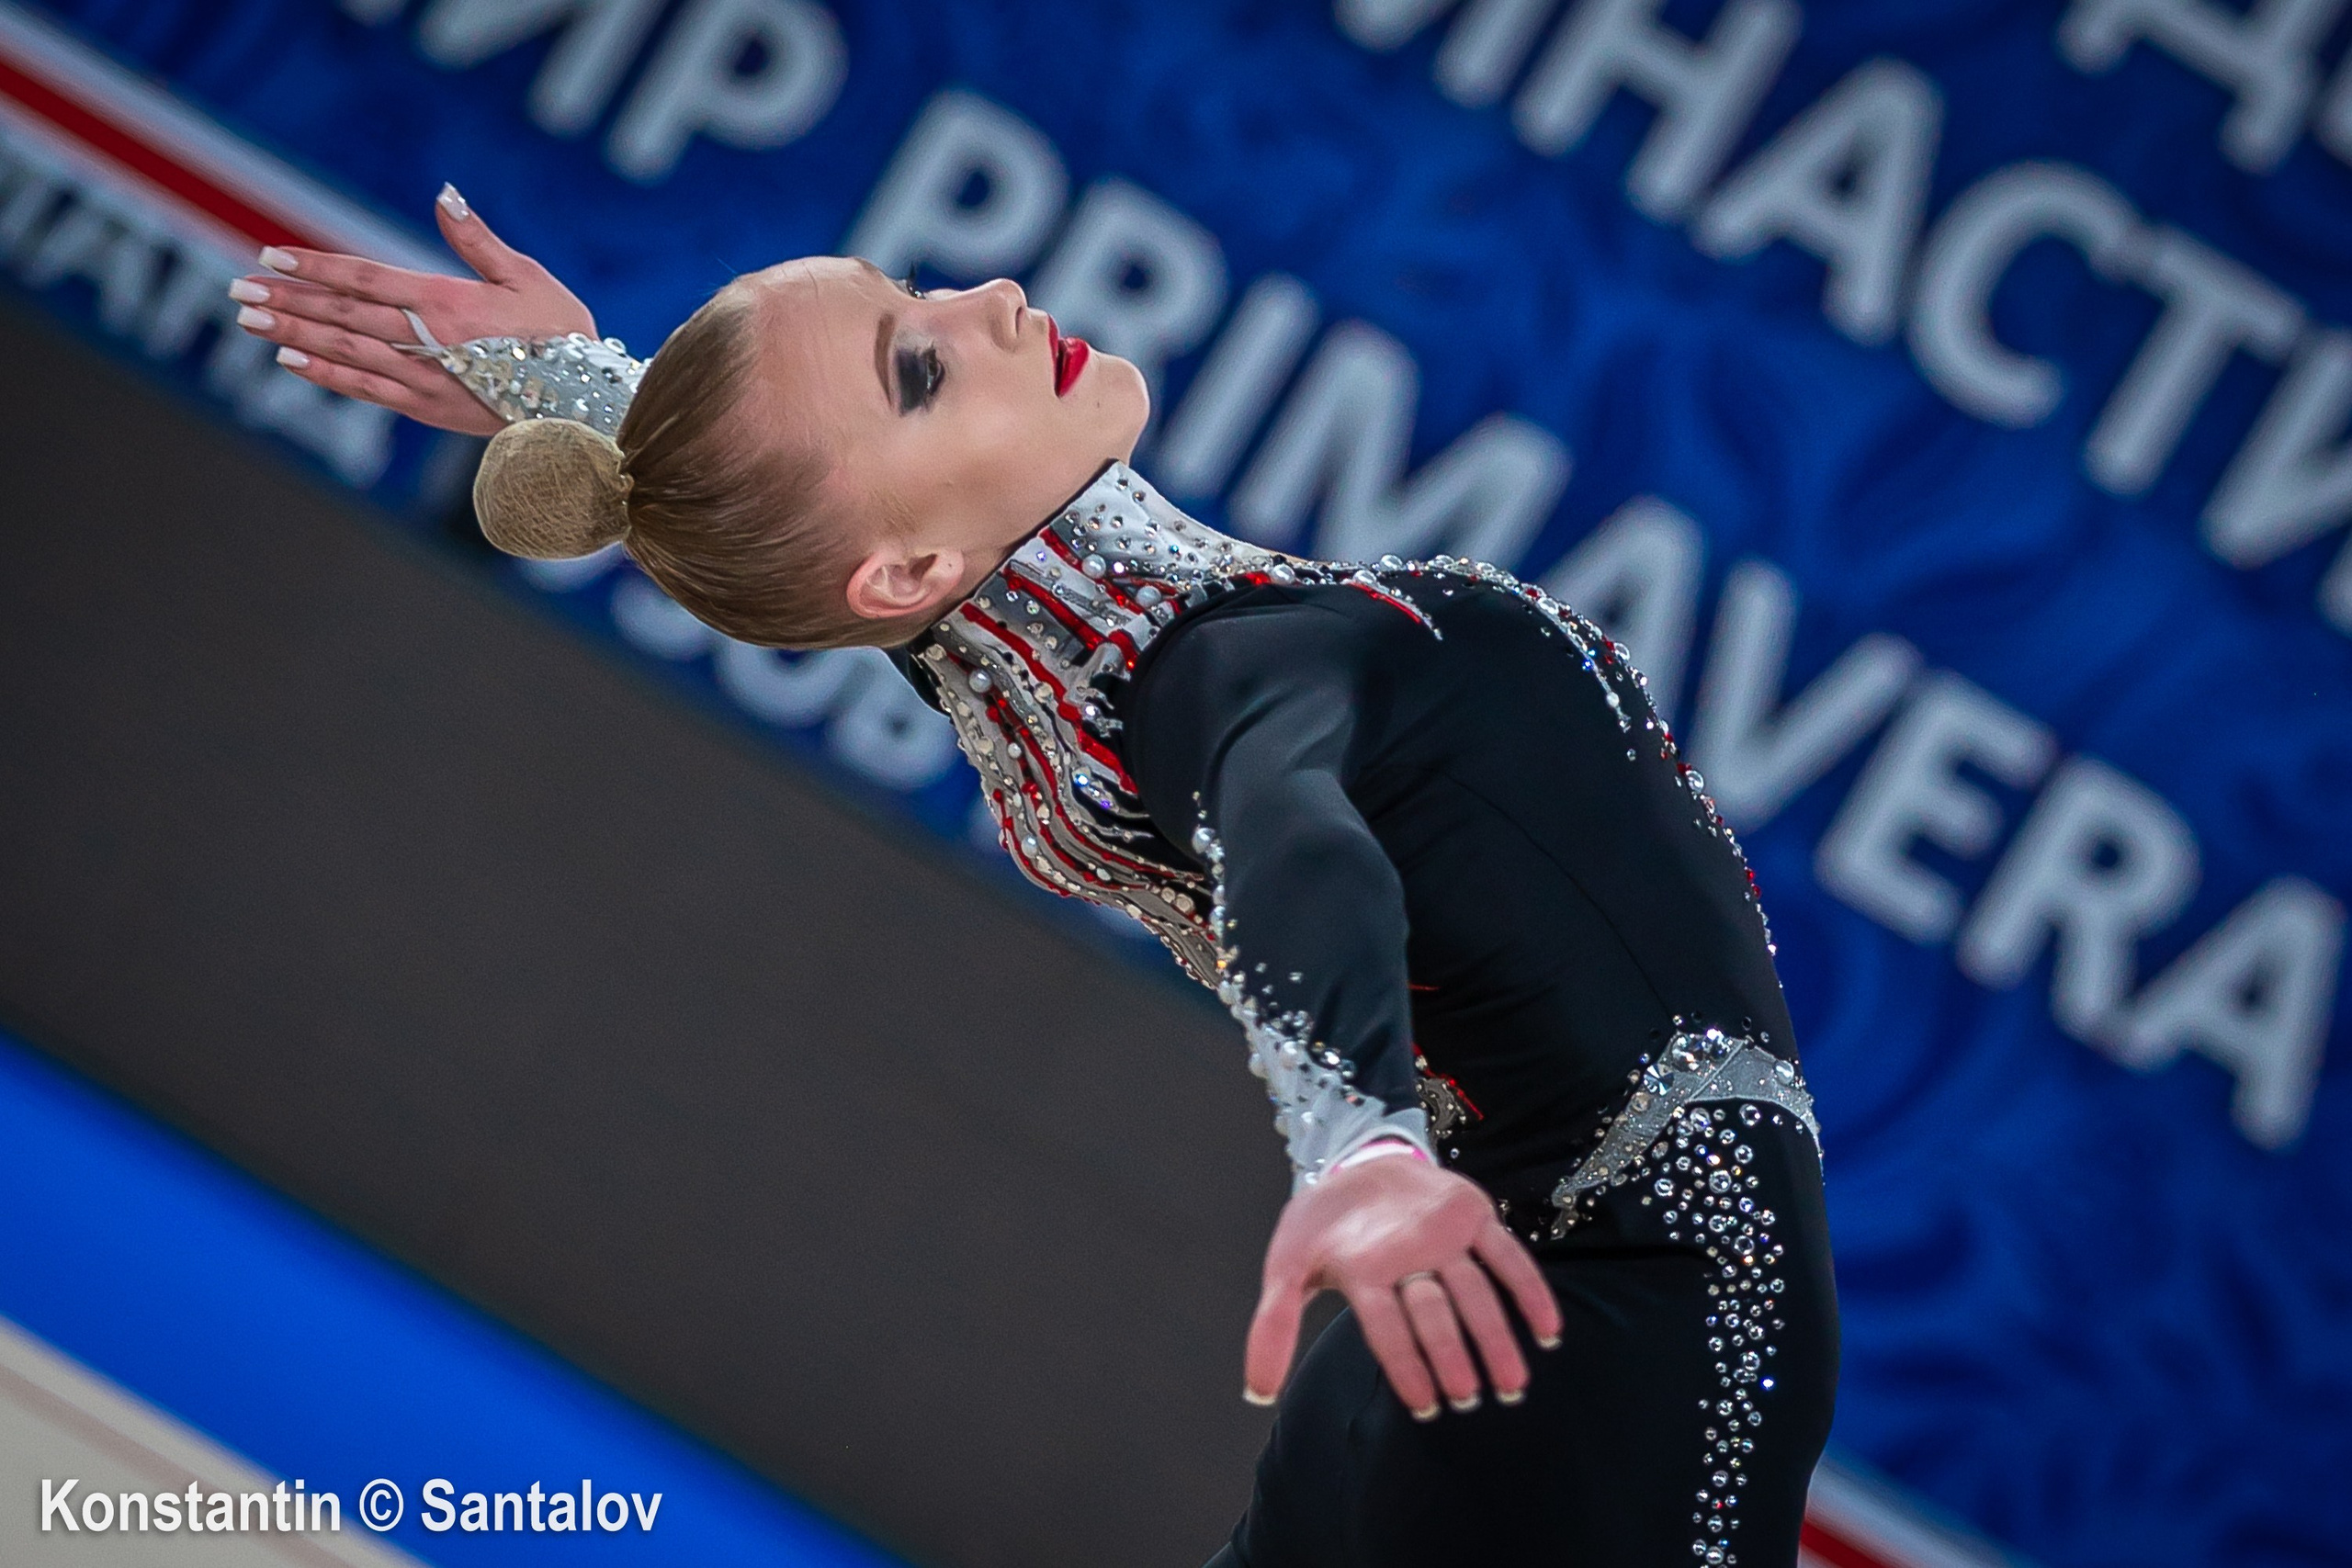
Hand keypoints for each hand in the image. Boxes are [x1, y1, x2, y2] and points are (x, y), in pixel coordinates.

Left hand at [228, 186, 596, 436]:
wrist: (585, 407)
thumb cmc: (563, 336)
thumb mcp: (528, 278)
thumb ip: (477, 239)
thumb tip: (442, 194)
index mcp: (448, 303)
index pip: (364, 278)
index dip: (314, 266)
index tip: (270, 256)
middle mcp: (427, 340)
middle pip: (341, 314)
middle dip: (287, 299)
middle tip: (239, 290)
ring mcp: (424, 379)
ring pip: (345, 351)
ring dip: (292, 334)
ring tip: (250, 321)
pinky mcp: (428, 409)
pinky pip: (366, 390)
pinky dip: (326, 375)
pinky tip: (291, 360)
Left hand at [1245, 1152, 1562, 1418]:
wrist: (1357, 1159)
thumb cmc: (1323, 1226)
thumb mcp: (1287, 1268)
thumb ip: (1273, 1329)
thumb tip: (1256, 1394)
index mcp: (1358, 1266)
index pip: (1386, 1328)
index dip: (1407, 1369)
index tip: (1426, 1409)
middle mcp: (1403, 1248)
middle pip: (1434, 1312)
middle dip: (1452, 1359)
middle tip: (1472, 1400)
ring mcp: (1442, 1230)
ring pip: (1475, 1289)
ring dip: (1496, 1338)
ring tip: (1512, 1384)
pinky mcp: (1472, 1213)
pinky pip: (1507, 1254)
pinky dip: (1529, 1290)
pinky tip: (1547, 1332)